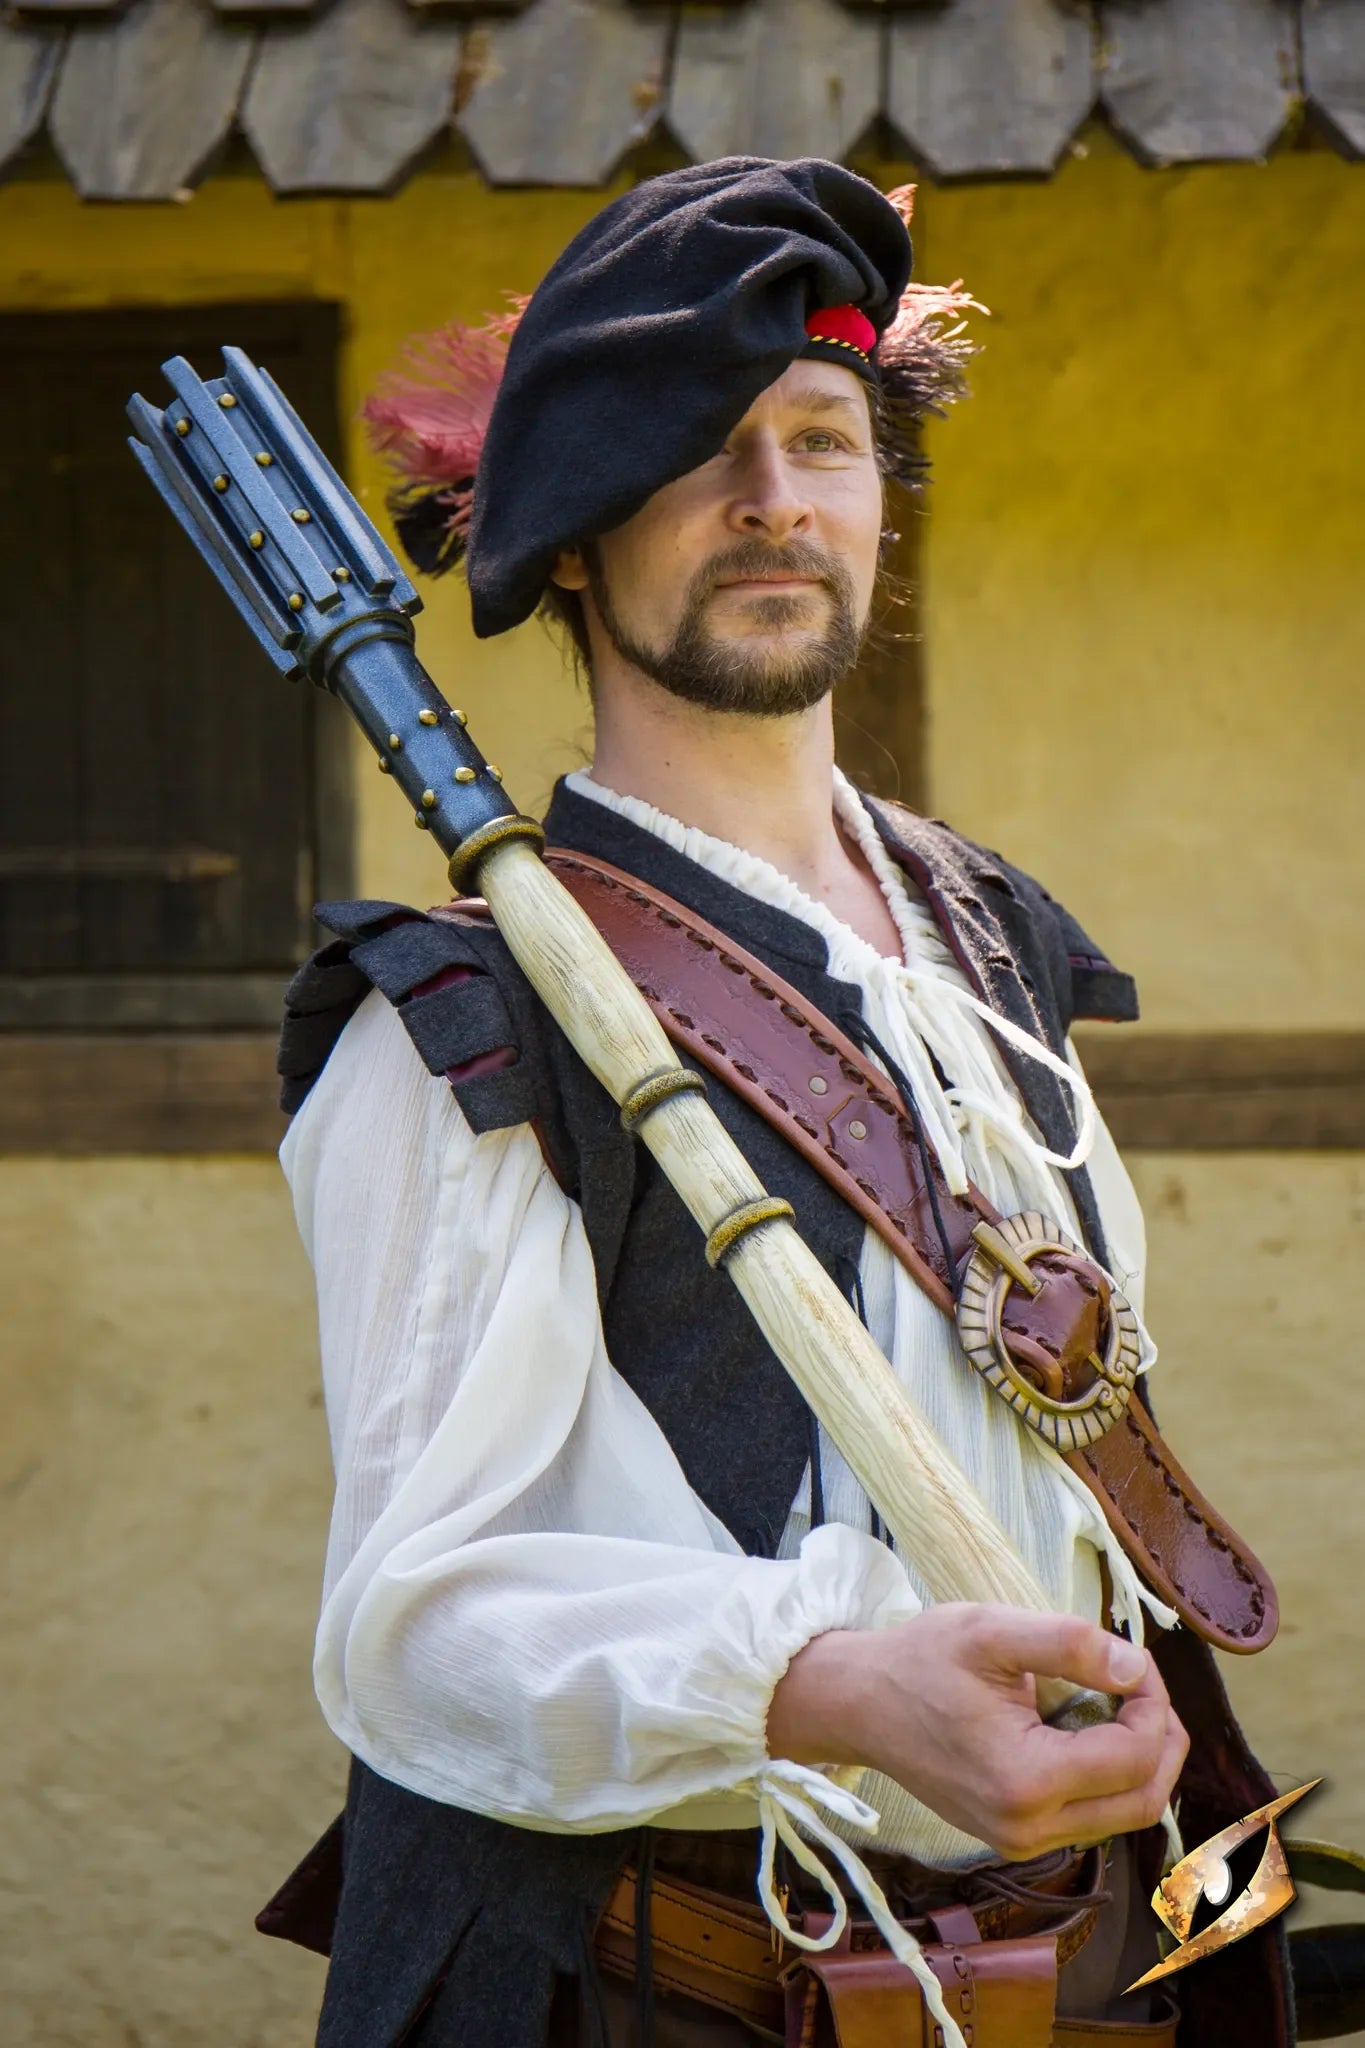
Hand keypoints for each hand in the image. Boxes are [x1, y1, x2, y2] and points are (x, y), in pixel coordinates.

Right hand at [765, 1603, 1188, 1861]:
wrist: (857, 1704)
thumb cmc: (919, 1660)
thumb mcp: (992, 1630)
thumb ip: (1070, 1644)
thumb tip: (1136, 1667)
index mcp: (1026, 1780)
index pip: (1135, 1756)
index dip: (1154, 1702)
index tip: (1135, 1658)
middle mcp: (1028, 1828)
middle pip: (1143, 1800)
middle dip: (1162, 1739)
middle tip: (1145, 1685)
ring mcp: (1020, 1841)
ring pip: (1122, 1815)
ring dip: (1139, 1759)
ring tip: (1119, 1702)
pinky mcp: (1013, 1838)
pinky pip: (1089, 1817)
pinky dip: (1107, 1775)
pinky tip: (1087, 1729)